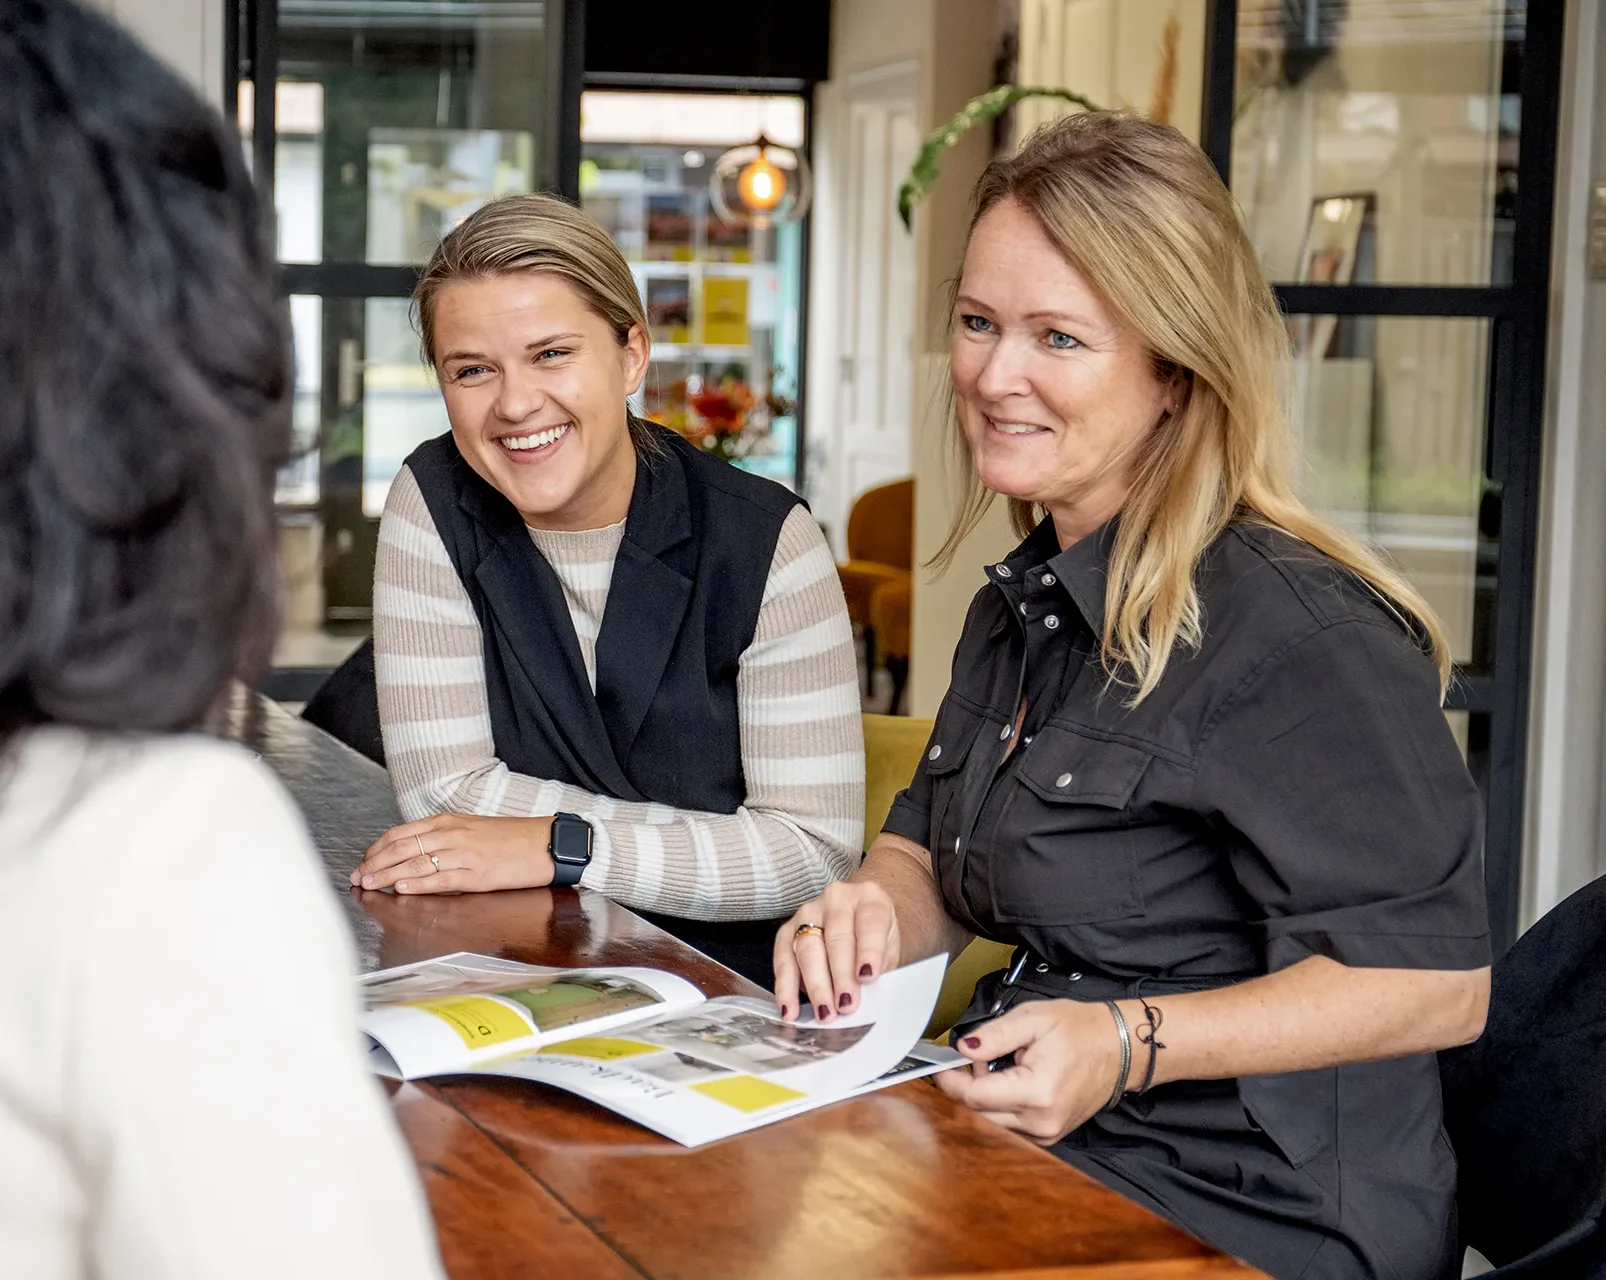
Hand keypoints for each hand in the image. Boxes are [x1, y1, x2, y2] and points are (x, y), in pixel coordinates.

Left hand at [350, 814, 555, 894]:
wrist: (544, 843)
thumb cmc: (511, 839)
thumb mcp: (472, 829)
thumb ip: (442, 838)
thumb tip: (412, 854)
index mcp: (449, 821)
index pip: (401, 833)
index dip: (376, 849)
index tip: (363, 862)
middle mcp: (452, 834)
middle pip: (402, 847)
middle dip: (374, 863)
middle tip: (357, 877)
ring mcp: (463, 853)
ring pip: (416, 862)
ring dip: (388, 875)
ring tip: (370, 884)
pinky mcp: (476, 874)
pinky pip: (441, 878)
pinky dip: (418, 883)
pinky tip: (402, 888)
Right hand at [772, 881, 901, 1023]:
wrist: (859, 925)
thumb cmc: (875, 941)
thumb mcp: (888, 951)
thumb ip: (879, 971)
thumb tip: (866, 1001)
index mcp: (870, 899)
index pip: (870, 923)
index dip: (869, 951)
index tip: (867, 977)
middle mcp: (837, 899)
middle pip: (837, 937)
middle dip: (841, 975)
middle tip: (846, 1004)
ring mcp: (809, 911)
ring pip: (807, 948)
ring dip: (815, 985)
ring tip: (824, 1012)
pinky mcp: (788, 930)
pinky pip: (782, 958)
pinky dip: (785, 987)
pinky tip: (789, 1008)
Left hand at [933, 998, 1126, 1144]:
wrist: (1120, 1049)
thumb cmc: (1081, 1030)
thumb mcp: (1033, 1019)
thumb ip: (994, 1035)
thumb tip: (962, 1048)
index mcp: (1037, 1093)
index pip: (975, 1097)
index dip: (951, 1080)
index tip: (939, 1064)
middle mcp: (1041, 1122)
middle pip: (978, 1114)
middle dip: (965, 1086)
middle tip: (970, 1057)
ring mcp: (1045, 1134)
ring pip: (990, 1121)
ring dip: (982, 1096)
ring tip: (996, 1064)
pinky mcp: (1046, 1136)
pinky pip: (1007, 1124)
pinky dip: (998, 1104)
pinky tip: (1007, 1081)